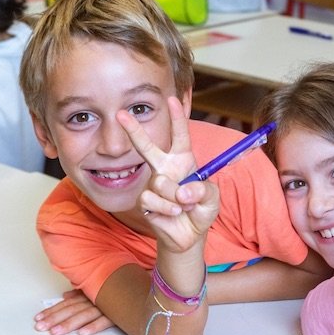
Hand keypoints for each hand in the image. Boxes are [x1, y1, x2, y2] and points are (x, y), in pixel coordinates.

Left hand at [34, 289, 113, 334]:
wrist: (144, 285)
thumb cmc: (120, 286)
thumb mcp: (99, 287)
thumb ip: (81, 293)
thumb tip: (65, 296)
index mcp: (90, 292)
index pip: (67, 303)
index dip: (52, 310)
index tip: (39, 319)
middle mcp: (96, 298)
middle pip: (72, 309)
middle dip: (55, 318)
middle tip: (41, 327)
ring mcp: (107, 305)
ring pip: (85, 315)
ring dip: (70, 324)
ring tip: (56, 332)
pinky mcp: (119, 313)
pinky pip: (106, 320)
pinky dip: (95, 326)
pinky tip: (84, 333)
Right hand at [117, 96, 218, 253]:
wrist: (189, 235)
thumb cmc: (200, 210)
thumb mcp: (212, 198)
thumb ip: (203, 190)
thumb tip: (183, 191)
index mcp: (183, 161)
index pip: (180, 136)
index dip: (177, 118)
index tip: (172, 99)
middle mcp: (165, 168)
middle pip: (147, 146)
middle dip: (134, 130)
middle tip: (121, 114)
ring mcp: (153, 184)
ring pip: (159, 181)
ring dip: (175, 196)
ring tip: (183, 205)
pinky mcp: (145, 201)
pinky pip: (152, 199)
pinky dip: (167, 207)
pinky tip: (174, 212)